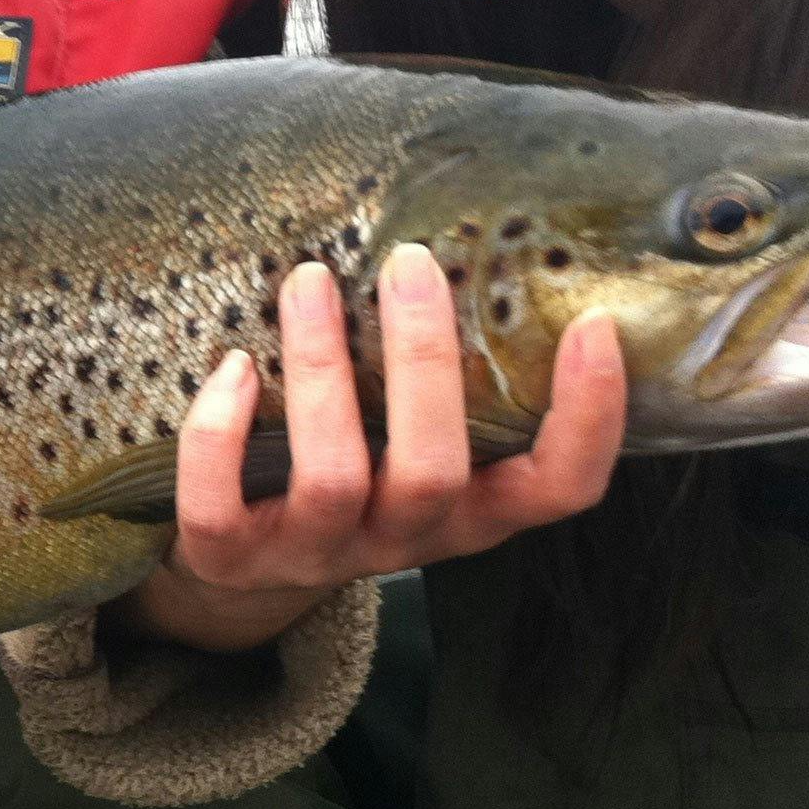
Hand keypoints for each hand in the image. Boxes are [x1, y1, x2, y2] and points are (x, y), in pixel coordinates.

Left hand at [115, 242, 627, 652]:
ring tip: (308, 280)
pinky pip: (218, 507)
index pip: (559, 490)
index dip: (588, 420)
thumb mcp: (412, 435)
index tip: (591, 325)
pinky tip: (235, 366)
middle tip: (409, 262)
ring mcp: (313, 555)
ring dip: (321, 370)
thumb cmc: (349, 465)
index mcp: (469, 512)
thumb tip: (473, 242)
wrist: (238, 566)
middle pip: (433, 471)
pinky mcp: (226, 558)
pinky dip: (222, 432)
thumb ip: (447, 374)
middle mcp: (401, 542)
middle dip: (424, 362)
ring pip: (333, 478)